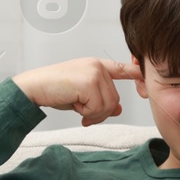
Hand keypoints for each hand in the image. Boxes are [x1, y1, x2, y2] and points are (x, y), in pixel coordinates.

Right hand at [12, 57, 142, 126]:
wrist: (34, 88)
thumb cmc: (54, 91)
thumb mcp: (82, 97)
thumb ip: (100, 99)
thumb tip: (118, 109)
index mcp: (96, 66)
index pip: (122, 68)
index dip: (137, 75)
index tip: (146, 83)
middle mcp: (97, 66)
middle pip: (114, 98)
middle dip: (99, 112)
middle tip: (82, 112)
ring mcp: (94, 72)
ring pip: (108, 105)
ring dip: (92, 114)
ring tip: (76, 106)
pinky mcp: (89, 81)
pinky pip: (98, 108)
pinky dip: (86, 113)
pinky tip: (73, 104)